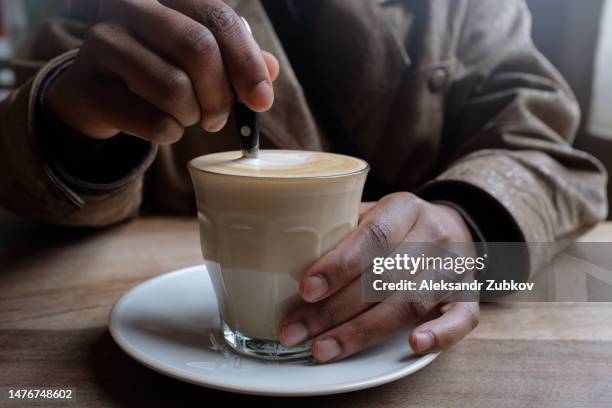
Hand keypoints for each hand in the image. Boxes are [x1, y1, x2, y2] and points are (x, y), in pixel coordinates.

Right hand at [45, 0, 279, 143]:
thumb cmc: (158, 69)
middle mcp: (130, 7)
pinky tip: (165, 127)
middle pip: (198, 48)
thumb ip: (236, 59)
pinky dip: (170, 133)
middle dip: (220, 95)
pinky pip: (152, 121)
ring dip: (193, 116)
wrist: (98, 93)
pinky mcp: (90, 87)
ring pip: (174, 88)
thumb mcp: (198, 57)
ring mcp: (104, 43)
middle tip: (219, 118)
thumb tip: (271, 70)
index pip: (218, 18)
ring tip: (188, 117)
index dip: (247, 62)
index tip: (261, 101)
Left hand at [278, 192, 479, 362]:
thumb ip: (341, 229)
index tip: (306, 290)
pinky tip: (413, 345)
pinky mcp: (468, 295)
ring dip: (363, 332)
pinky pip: (462, 319)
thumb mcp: (372, 212)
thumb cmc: (397, 225)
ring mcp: (454, 267)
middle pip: (383, 277)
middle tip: (295, 332)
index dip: (339, 265)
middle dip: (333, 310)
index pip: (373, 237)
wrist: (453, 226)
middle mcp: (433, 235)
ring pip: (409, 303)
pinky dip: (440, 334)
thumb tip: (288, 256)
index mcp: (404, 208)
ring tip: (324, 349)